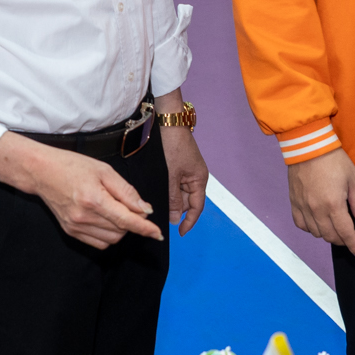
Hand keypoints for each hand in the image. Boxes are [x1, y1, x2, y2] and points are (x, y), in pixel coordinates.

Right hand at [0, 133, 160, 247]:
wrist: (42, 172)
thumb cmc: (73, 166)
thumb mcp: (104, 171)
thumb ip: (126, 191)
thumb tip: (145, 209)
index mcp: (94, 199)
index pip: (126, 220)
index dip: (145, 228)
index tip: (158, 234)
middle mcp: (84, 217)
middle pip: (121, 230)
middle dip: (132, 221)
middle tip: (128, 204)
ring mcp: (76, 227)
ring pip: (112, 239)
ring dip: (121, 229)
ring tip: (114, 209)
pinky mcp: (70, 232)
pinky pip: (99, 243)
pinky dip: (108, 235)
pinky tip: (105, 220)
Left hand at [159, 109, 208, 236]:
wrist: (167, 122)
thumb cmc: (173, 146)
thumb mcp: (171, 175)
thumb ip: (173, 198)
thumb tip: (174, 219)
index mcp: (199, 180)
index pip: (197, 207)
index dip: (189, 222)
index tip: (180, 233)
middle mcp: (195, 177)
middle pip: (186, 202)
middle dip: (174, 208)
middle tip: (158, 213)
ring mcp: (186, 171)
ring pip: (178, 193)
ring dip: (168, 198)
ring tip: (155, 201)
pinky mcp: (177, 166)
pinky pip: (173, 184)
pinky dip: (166, 189)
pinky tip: (156, 190)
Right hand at [286, 146, 354, 258]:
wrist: (308, 146)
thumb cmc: (333, 160)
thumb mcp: (353, 179)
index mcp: (333, 204)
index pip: (347, 234)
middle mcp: (317, 210)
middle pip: (331, 236)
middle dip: (343, 240)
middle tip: (351, 235)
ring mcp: (303, 207)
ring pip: (316, 233)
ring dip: (328, 234)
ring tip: (335, 226)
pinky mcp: (294, 203)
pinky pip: (301, 225)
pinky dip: (311, 228)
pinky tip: (318, 222)